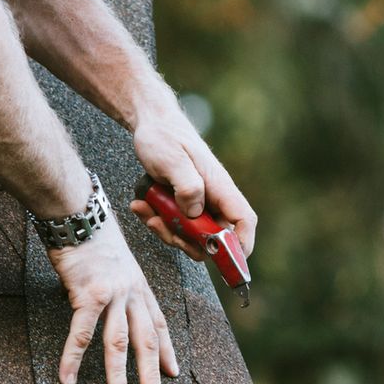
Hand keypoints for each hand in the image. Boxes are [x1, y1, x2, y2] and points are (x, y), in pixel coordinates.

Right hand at [47, 223, 176, 383]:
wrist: (79, 214)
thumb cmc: (91, 236)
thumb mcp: (113, 263)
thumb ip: (113, 287)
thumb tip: (99, 304)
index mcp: (139, 286)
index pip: (159, 323)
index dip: (167, 350)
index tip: (173, 372)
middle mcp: (131, 293)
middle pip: (146, 340)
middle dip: (152, 375)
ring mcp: (113, 294)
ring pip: (119, 343)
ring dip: (119, 376)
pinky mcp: (89, 295)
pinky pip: (81, 333)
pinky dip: (72, 358)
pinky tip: (67, 377)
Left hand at [130, 100, 257, 261]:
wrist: (150, 124)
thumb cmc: (164, 137)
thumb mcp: (172, 160)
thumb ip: (187, 187)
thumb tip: (195, 214)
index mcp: (219, 187)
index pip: (243, 221)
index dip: (240, 244)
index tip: (225, 259)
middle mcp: (212, 198)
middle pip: (213, 238)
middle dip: (186, 241)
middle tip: (160, 224)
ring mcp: (197, 203)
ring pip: (190, 236)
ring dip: (165, 230)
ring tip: (144, 208)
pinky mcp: (181, 205)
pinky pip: (173, 225)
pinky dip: (156, 221)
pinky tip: (140, 205)